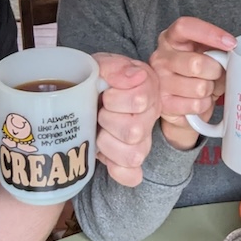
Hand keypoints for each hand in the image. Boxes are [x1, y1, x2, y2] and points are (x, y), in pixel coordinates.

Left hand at [93, 53, 160, 186]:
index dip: (116, 98)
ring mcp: (142, 141)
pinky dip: (117, 169)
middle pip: (134, 130)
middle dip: (108, 120)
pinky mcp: (131, 162)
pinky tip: (104, 155)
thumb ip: (116, 67)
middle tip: (100, 111)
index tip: (106, 92)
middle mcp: (150, 117)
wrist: (91, 93)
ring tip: (99, 130)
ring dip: (108, 143)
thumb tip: (134, 76)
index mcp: (148, 90)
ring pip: (133, 155)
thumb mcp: (102, 64)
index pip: (139, 100)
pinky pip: (131, 176)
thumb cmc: (99, 78)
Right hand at [148, 17, 236, 149]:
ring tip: (207, 88)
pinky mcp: (164, 105)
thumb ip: (215, 49)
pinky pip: (196, 105)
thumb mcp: (205, 53)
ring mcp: (160, 81)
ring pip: (200, 87)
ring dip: (211, 90)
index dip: (210, 33)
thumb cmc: (197, 72)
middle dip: (215, 71)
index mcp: (171, 39)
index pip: (185, 27)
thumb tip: (234, 57)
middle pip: (196, 63)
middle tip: (217, 74)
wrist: (179, 102)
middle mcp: (161, 57)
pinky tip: (199, 100)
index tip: (231, 43)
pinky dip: (205, 105)